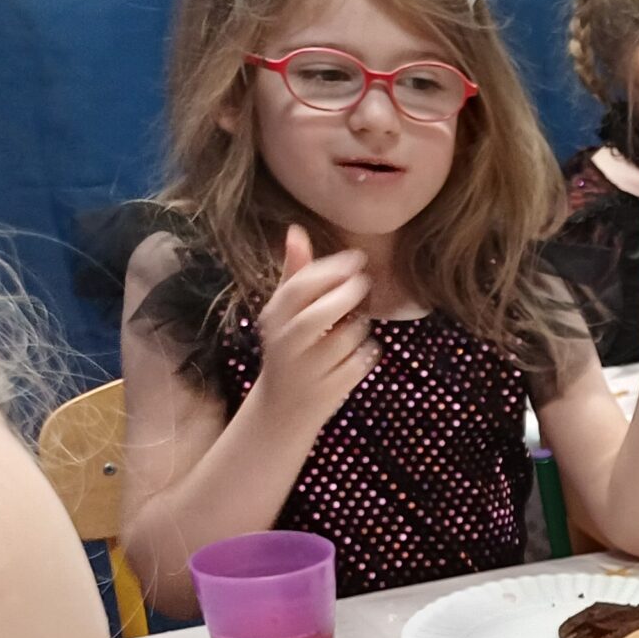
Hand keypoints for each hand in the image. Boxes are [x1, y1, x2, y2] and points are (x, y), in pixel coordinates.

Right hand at [250, 226, 378, 429]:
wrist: (284, 407)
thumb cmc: (289, 346)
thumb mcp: (285, 311)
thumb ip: (294, 272)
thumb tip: (296, 230)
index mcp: (272, 320)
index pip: (296, 290)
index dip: (328, 271)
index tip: (356, 258)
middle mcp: (284, 346)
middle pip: (316, 317)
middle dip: (345, 296)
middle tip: (364, 282)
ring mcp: (306, 371)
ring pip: (344, 341)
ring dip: (358, 328)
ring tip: (352, 327)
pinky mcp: (328, 392)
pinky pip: (359, 364)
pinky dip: (365, 354)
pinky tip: (357, 352)